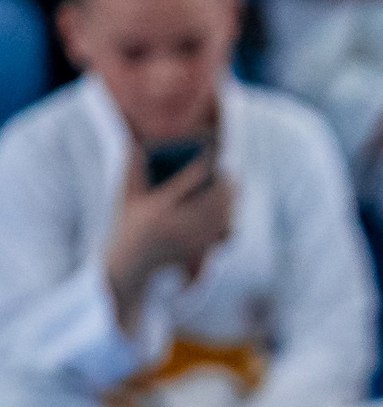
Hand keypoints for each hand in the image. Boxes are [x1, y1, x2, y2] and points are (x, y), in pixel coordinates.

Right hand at [106, 145, 230, 306]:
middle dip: (224, 187)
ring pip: (220, 219)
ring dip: (231, 201)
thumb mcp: (125, 196)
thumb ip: (132, 170)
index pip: (183, 186)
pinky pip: (220, 235)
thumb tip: (138, 142)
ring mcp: (188, 241)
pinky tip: (232, 208)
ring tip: (234, 185)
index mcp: (155, 210)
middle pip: (210, 203)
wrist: (129, 264)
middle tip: (231, 173)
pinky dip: (228, 220)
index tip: (210, 156)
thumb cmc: (127, 223)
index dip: (200, 170)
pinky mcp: (197, 251)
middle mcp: (174, 227)